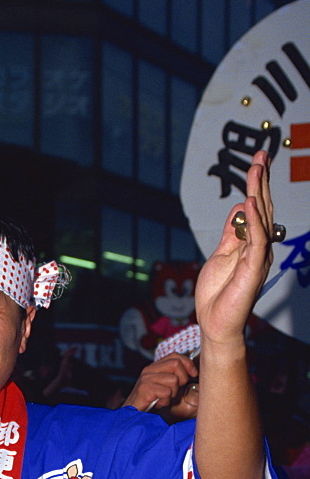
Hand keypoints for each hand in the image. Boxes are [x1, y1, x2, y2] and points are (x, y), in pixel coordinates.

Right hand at [123, 353, 197, 414]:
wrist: (133, 413)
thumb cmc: (152, 401)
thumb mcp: (166, 386)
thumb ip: (176, 377)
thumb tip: (194, 372)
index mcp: (155, 367)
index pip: (175, 356)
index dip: (188, 363)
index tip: (193, 374)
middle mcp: (150, 369)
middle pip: (176, 364)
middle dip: (183, 378)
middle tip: (176, 390)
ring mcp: (146, 378)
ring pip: (173, 380)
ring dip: (173, 393)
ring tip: (164, 398)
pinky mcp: (145, 388)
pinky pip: (166, 392)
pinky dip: (166, 401)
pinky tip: (158, 403)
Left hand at [194, 150, 273, 348]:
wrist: (215, 323)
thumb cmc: (217, 294)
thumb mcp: (221, 254)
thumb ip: (231, 232)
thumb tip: (239, 207)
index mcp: (251, 244)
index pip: (257, 209)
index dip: (258, 185)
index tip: (258, 161)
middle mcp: (259, 248)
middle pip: (263, 208)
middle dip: (261, 181)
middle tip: (261, 155)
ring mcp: (258, 257)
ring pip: (262, 219)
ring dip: (258, 192)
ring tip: (256, 170)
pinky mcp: (253, 268)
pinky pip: (256, 240)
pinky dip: (253, 221)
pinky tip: (249, 202)